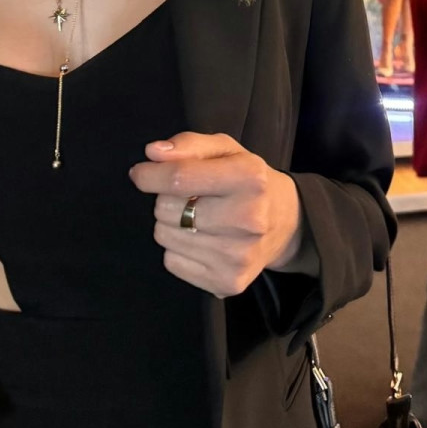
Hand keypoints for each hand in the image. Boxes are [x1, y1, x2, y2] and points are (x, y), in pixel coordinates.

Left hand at [129, 133, 303, 298]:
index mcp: (250, 177)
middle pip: (167, 209)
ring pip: (165, 236)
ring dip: (171, 224)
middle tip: (190, 197)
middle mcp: (248, 218)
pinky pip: (171, 262)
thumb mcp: (226, 150)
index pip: (180, 177)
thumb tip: (152, 153)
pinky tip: (202, 240)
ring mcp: (239, 255)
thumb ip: (188, 145)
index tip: (140, 172)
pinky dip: (178, 250)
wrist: (286, 222)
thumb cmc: (248, 180)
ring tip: (197, 218)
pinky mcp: (228, 282)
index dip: (150, 174)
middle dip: (167, 198)